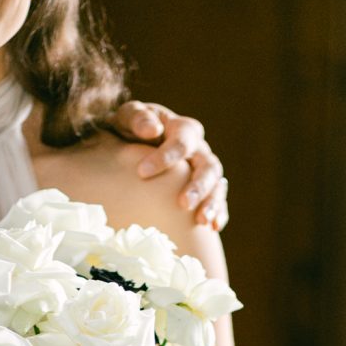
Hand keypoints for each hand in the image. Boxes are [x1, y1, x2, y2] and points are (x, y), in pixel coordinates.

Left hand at [110, 101, 228, 230]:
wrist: (128, 144)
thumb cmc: (128, 130)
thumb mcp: (127, 118)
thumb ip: (137, 118)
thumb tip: (153, 130)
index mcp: (181, 129)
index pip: (182, 140)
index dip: (165, 157)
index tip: (142, 172)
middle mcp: (198, 150)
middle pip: (208, 165)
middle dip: (198, 185)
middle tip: (183, 204)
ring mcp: (202, 171)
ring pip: (217, 184)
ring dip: (211, 202)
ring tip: (201, 220)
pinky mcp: (203, 189)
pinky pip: (217, 200)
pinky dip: (218, 213)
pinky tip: (213, 227)